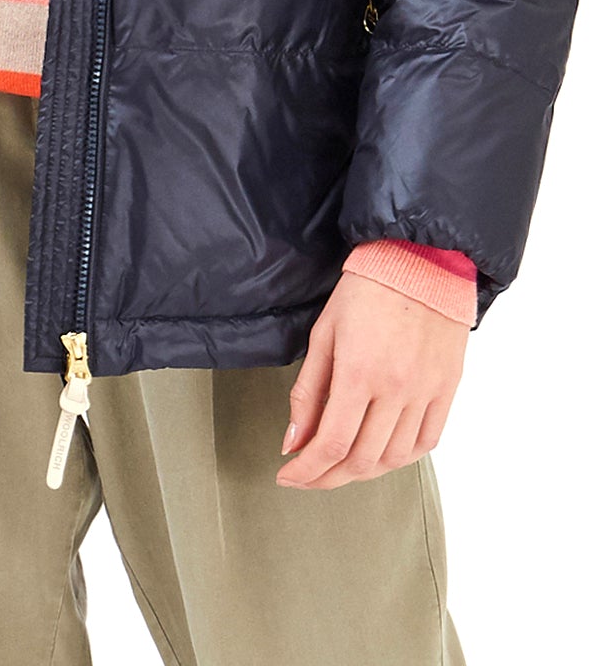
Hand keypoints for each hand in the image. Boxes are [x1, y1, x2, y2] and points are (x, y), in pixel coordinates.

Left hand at [275, 270, 468, 489]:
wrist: (420, 259)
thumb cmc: (365, 289)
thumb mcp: (324, 333)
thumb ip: (307, 392)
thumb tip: (293, 442)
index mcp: (359, 372)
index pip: (331, 444)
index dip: (307, 471)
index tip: (289, 476)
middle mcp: (396, 388)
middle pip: (362, 459)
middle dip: (328, 477)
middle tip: (309, 475)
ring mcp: (426, 391)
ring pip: (394, 458)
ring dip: (363, 471)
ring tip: (341, 464)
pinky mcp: (447, 388)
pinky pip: (427, 441)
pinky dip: (402, 457)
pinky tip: (382, 452)